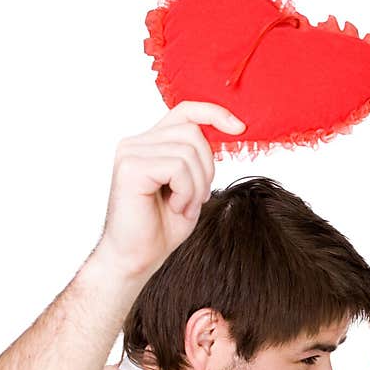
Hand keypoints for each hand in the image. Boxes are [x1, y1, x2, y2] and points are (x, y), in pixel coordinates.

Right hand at [97, 101, 245, 277]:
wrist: (136, 258)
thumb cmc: (161, 227)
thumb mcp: (191, 187)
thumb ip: (199, 159)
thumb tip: (228, 130)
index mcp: (150, 143)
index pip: (186, 110)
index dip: (215, 113)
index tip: (239, 128)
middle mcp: (136, 142)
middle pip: (194, 133)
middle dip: (207, 169)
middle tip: (195, 199)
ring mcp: (131, 152)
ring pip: (189, 152)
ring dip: (197, 186)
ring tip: (182, 207)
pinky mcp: (130, 167)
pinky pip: (177, 168)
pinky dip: (186, 192)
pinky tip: (174, 207)